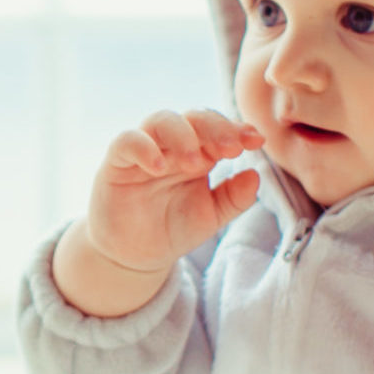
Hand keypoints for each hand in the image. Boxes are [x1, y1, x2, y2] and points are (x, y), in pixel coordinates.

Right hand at [54, 110, 263, 317]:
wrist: (134, 255)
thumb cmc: (173, 229)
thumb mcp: (212, 216)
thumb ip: (234, 198)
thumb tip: (255, 175)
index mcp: (200, 152)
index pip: (219, 128)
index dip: (238, 129)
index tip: (257, 141)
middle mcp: (172, 145)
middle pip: (194, 117)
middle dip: (216, 128)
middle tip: (232, 149)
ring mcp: (145, 150)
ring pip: (162, 120)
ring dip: (183, 136)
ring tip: (196, 163)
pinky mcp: (117, 162)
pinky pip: (127, 141)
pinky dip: (144, 147)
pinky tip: (159, 166)